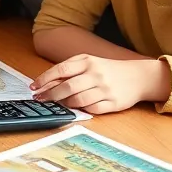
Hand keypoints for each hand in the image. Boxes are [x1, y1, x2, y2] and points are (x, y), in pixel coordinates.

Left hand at [30, 55, 171, 113]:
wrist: (138, 76)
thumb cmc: (107, 69)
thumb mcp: (89, 62)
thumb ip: (69, 69)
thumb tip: (46, 82)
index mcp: (88, 61)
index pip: (61, 70)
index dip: (44, 79)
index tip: (34, 87)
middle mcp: (96, 74)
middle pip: (68, 87)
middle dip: (51, 95)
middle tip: (41, 99)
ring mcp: (105, 89)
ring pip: (78, 100)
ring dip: (66, 103)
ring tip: (61, 103)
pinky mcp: (113, 103)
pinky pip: (92, 110)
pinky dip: (83, 110)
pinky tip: (78, 107)